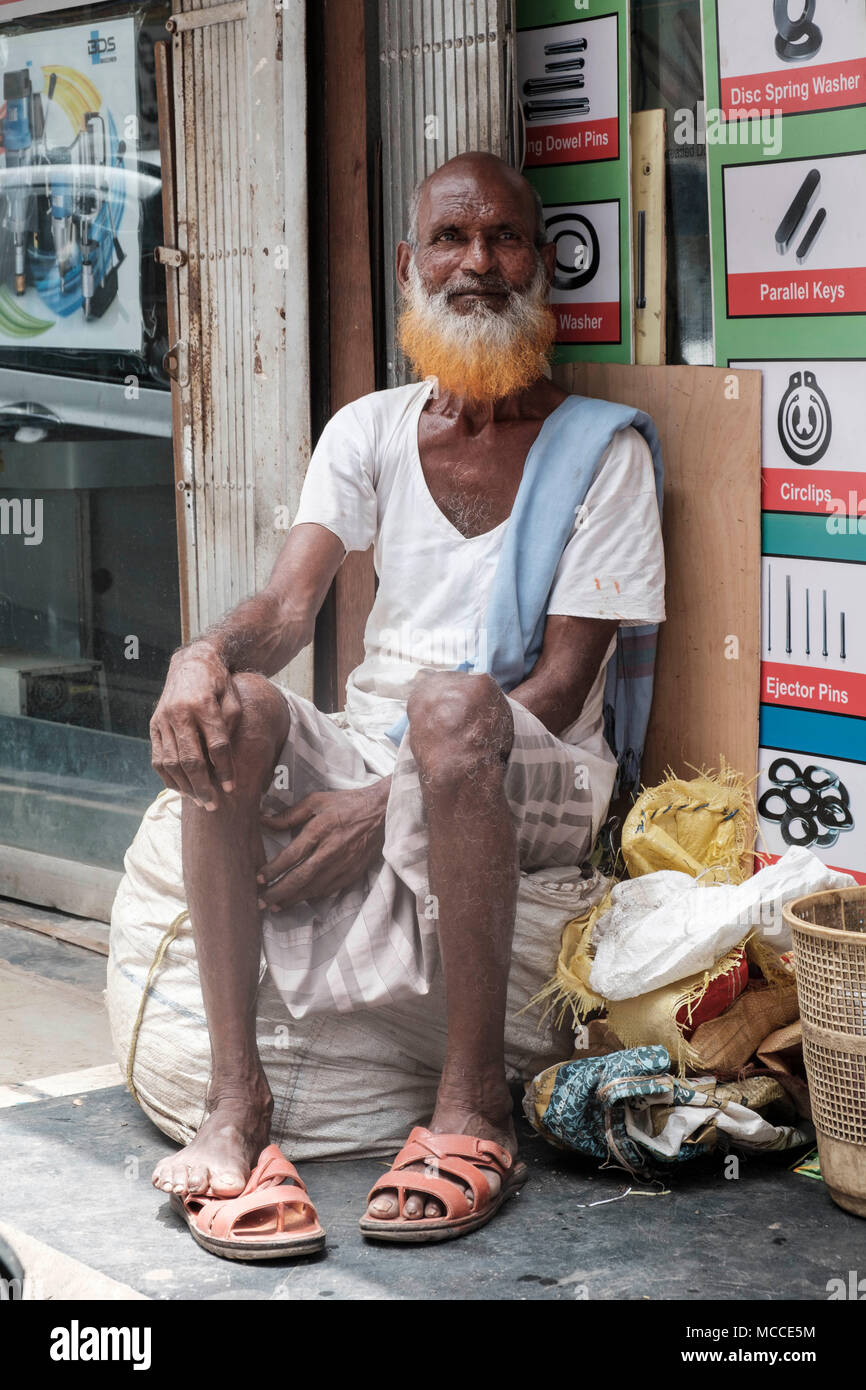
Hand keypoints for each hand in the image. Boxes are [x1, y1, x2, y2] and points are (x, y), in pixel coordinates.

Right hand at [150, 642, 241, 806]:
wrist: (191, 663)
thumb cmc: (219, 684)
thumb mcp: (233, 699)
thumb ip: (230, 728)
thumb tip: (224, 762)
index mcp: (204, 705)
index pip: (216, 746)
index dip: (225, 770)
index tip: (232, 789)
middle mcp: (179, 713)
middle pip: (190, 759)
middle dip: (202, 786)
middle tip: (213, 805)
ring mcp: (163, 720)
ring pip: (170, 762)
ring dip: (184, 786)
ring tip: (198, 800)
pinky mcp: (154, 725)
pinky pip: (157, 757)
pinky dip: (167, 777)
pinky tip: (180, 789)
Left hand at [257, 781, 390, 909]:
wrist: (382, 812)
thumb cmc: (347, 804)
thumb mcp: (317, 800)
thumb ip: (289, 814)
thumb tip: (264, 820)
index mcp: (321, 829)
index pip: (292, 855)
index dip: (273, 870)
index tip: (258, 879)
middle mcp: (331, 850)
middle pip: (300, 877)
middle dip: (278, 893)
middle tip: (260, 903)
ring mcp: (344, 864)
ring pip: (314, 888)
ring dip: (292, 899)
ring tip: (276, 906)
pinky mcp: (354, 872)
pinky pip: (329, 890)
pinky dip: (313, 897)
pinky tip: (301, 899)